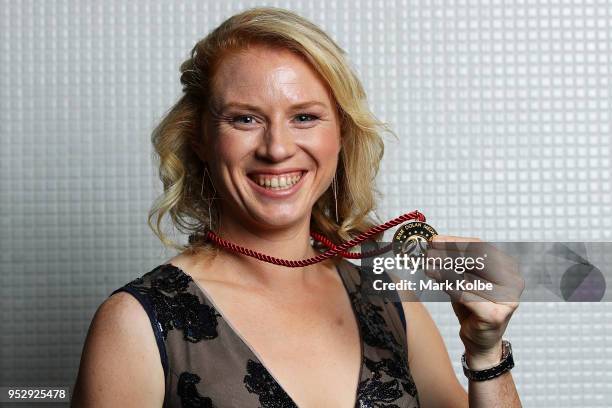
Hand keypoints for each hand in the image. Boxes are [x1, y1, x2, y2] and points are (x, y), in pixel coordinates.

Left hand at [424, 235, 524, 368]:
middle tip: (428, 252)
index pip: (481, 246)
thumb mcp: (464, 280)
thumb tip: (434, 246)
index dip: (456, 242)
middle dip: (448, 254)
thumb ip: (454, 264)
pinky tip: (436, 279)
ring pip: (469, 277)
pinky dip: (449, 286)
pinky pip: (466, 295)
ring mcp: (507, 299)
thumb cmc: (473, 308)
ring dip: (444, 269)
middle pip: (476, 259)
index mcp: (508, 268)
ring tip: (427, 265)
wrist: (481, 341)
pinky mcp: (495, 315)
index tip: (435, 240)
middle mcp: (513, 281)